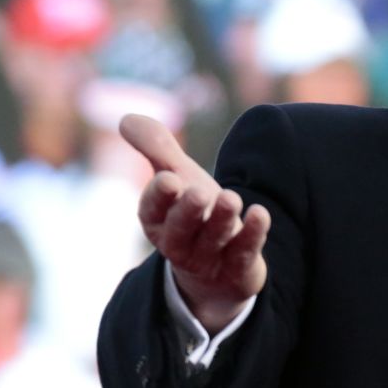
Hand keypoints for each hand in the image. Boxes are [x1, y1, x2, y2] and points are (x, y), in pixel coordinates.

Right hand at [120, 114, 269, 333]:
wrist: (217, 266)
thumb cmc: (193, 213)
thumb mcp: (177, 177)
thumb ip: (157, 148)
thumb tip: (126, 119)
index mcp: (157, 219)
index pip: (152, 208)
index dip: (159, 195)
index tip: (169, 178)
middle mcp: (178, 241)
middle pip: (180, 229)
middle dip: (188, 211)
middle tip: (199, 192)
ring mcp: (208, 258)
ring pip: (212, 240)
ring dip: (222, 220)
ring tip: (232, 198)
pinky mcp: (236, 268)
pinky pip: (243, 253)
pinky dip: (253, 234)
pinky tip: (261, 213)